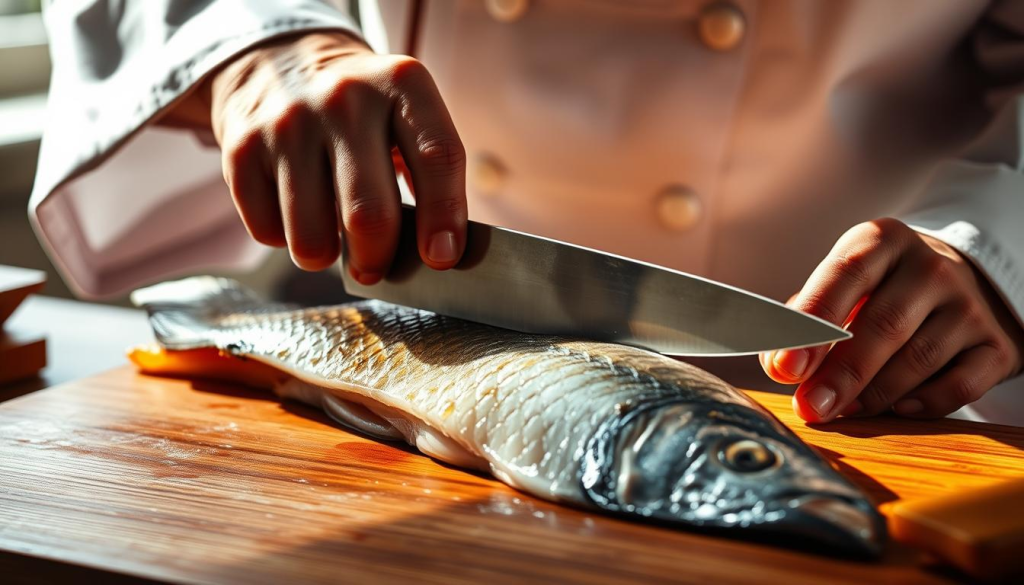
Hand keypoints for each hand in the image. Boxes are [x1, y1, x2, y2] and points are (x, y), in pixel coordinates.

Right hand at [174, 32, 466, 280]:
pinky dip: (285, 240)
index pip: (437, 157)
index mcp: (402, 84)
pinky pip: (268, 233)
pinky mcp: (240, 149)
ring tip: (332, 238)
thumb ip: (427, 175)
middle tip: (376, 267)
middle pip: (369, 214)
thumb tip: (435, 255)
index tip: (442, 258)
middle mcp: (345, 98)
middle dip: (377, 258)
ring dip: (326, 256)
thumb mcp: (405, 114)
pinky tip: (296, 211)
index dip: (444, 216)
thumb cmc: (363, 113)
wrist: (277, 63)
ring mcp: (288, 122)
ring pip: (312, 237)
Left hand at [760, 219, 1023, 421]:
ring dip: (873, 395)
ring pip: (918, 360)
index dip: (812, 324)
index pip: (844, 276)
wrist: (957, 286)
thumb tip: (780, 366)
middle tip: (811, 407)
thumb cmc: (879, 292)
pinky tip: (896, 409)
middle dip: (840, 374)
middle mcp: (930, 267)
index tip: (787, 367)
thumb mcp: (840, 288)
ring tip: (842, 411)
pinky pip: (958, 386)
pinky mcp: (996, 344)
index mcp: (881, 242)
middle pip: (883, 326)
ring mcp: (968, 305)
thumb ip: (804, 320)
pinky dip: (923, 404)